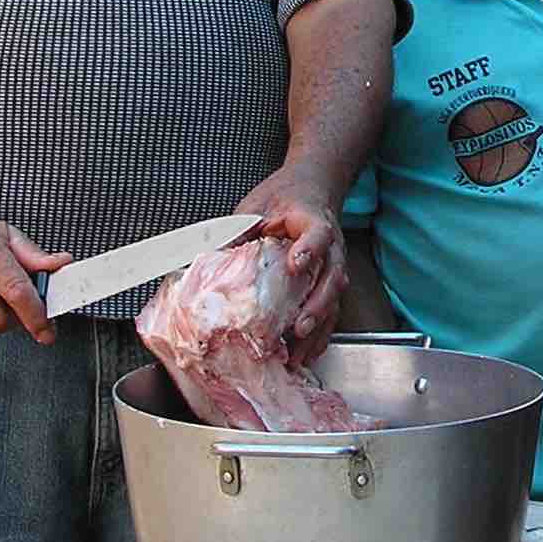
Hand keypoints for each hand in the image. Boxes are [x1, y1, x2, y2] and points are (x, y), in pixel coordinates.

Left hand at [239, 167, 346, 367]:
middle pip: (331, 277)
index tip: (296, 264)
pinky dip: (321, 334)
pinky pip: (331, 311)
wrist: (311, 187)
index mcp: (313, 221)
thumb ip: (238, 230)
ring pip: (334, 299)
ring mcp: (333, 266)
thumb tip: (208, 258)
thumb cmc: (283, 197)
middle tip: (299, 326)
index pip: (318, 235)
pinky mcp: (329, 282)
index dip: (309, 250)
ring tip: (300, 353)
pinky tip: (308, 354)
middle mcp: (331, 247)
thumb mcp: (256, 206)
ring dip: (319, 327)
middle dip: (316, 305)